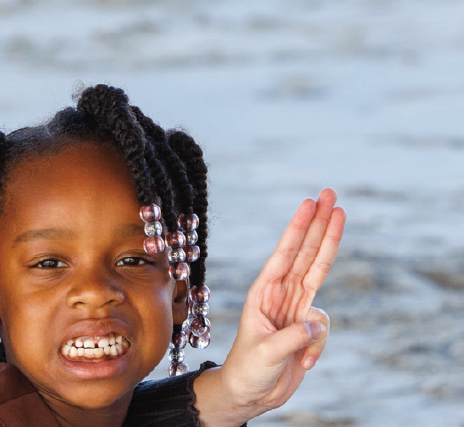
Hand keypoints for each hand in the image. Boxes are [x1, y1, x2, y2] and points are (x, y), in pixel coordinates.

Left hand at [197, 188, 343, 425]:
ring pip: (318, 272)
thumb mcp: (265, 354)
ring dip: (329, 244)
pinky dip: (319, 345)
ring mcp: (294, 310)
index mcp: (261, 295)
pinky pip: (323, 327)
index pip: (283, 256)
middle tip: (330, 194)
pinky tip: (305, 362)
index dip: (297, 230)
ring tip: (341, 214)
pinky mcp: (305, 328)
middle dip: (316, 223)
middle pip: (304, 253)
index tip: (308, 204)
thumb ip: (291, 337)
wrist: (250, 395)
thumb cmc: (248, 372)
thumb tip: (314, 324)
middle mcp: (278, 296)